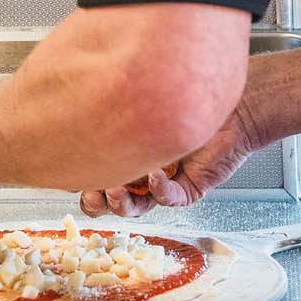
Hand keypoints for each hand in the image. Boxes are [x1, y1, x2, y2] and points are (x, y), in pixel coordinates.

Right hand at [80, 103, 263, 218]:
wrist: (229, 99)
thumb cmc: (185, 93)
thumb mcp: (140, 101)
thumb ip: (115, 108)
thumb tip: (78, 103)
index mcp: (124, 152)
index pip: (94, 173)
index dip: (80, 179)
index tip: (72, 174)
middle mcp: (140, 171)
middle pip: (108, 199)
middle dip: (95, 201)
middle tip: (93, 191)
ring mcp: (162, 184)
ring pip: (135, 208)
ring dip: (121, 203)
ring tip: (118, 188)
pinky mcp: (187, 190)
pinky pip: (168, 199)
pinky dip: (159, 189)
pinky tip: (155, 174)